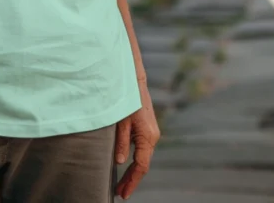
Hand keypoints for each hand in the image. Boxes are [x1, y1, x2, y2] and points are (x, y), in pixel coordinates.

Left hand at [114, 79, 160, 198]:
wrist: (135, 81)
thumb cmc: (127, 99)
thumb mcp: (121, 121)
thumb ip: (121, 142)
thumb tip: (120, 162)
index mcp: (147, 137)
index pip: (141, 166)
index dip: (132, 181)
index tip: (123, 193)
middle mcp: (153, 137)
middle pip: (143, 165)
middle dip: (132, 179)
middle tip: (120, 192)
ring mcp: (152, 133)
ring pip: (143, 157)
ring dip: (133, 171)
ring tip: (121, 183)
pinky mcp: (149, 129)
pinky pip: (143, 149)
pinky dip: (135, 160)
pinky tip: (126, 165)